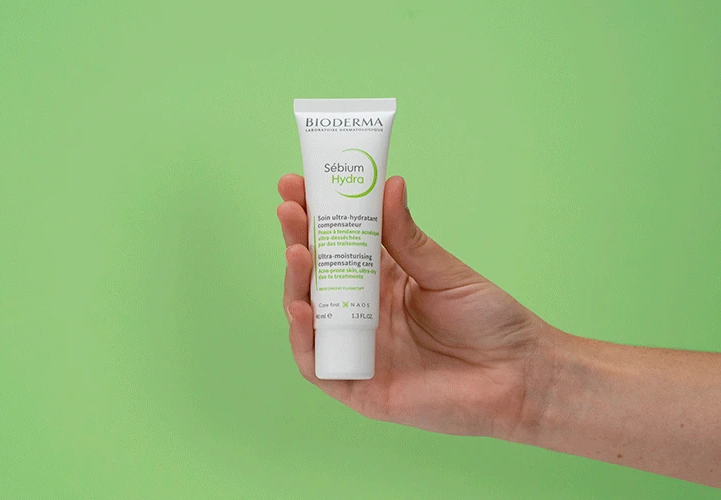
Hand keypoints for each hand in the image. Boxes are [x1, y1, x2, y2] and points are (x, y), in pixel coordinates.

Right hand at [277, 174, 550, 437]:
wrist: (520, 376)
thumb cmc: (488, 320)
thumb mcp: (443, 272)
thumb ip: (408, 238)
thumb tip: (389, 185)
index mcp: (381, 278)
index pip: (337, 241)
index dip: (314, 213)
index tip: (295, 183)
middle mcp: (361, 310)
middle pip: (316, 274)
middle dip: (297, 239)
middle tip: (289, 209)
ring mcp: (356, 348)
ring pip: (309, 315)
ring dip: (296, 283)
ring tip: (297, 251)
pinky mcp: (357, 387)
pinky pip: (316, 364)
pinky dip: (303, 338)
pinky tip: (303, 308)